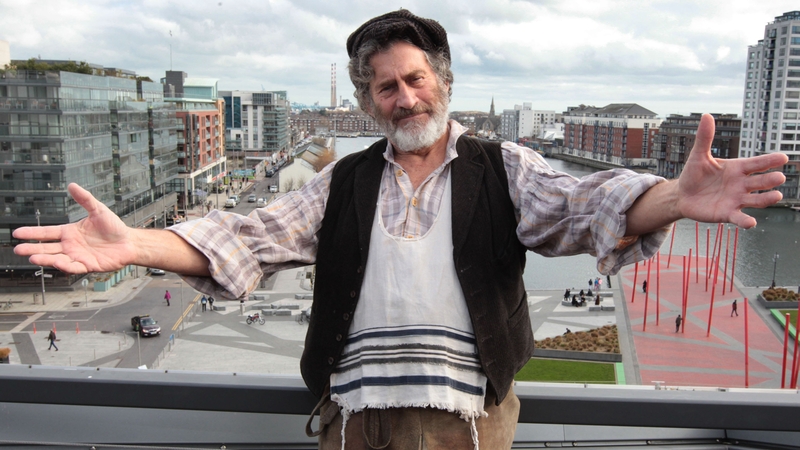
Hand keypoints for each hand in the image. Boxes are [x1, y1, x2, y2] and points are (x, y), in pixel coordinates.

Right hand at [13, 183, 136, 273]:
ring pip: (56, 258)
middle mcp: (71, 245)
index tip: (18, 233)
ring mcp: (77, 256)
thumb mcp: (98, 210)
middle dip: (32, 249)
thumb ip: (85, 199)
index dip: (32, 233)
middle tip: (18, 249)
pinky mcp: (87, 265)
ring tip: (32, 258)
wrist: (129, 242)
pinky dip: (65, 266)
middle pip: (47, 248)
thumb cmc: (114, 227)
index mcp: (70, 232)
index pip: (47, 233)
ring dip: (44, 258)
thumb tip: (72, 185)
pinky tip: (57, 262)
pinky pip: (73, 267)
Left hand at [676, 113, 787, 228]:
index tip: (783, 157)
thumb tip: (706, 116)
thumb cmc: (694, 174)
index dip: (769, 161)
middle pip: (760, 182)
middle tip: (779, 178)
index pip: (756, 164)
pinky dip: (746, 221)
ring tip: (776, 196)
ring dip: (766, 199)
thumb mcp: (698, 156)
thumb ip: (705, 138)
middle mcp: (741, 184)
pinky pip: (739, 217)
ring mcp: (736, 199)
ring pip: (756, 200)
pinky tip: (751, 223)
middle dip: (770, 180)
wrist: (682, 195)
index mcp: (737, 169)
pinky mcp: (727, 213)